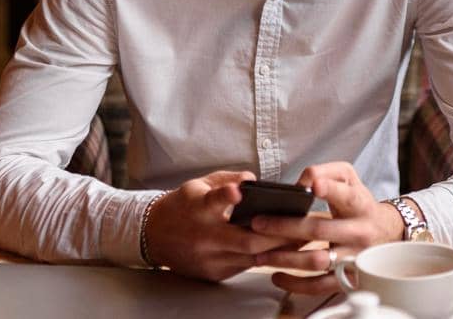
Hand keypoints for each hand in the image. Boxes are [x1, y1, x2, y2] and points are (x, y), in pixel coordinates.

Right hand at [141, 170, 292, 282]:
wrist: (152, 236)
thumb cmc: (182, 206)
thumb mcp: (198, 185)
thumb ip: (227, 180)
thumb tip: (253, 180)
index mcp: (198, 209)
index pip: (212, 202)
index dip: (226, 196)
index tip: (239, 192)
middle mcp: (203, 236)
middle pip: (243, 240)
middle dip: (275, 235)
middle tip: (300, 225)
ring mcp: (208, 259)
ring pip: (249, 258)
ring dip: (276, 249)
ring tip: (300, 239)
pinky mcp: (213, 273)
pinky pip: (244, 266)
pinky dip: (262, 257)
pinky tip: (280, 250)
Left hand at [250, 162, 406, 295]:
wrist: (384, 231)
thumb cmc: (358, 202)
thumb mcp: (349, 178)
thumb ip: (327, 172)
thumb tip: (302, 181)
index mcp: (360, 204)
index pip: (346, 196)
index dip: (331, 190)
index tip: (314, 185)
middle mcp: (359, 232)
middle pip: (321, 230)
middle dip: (286, 227)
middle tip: (258, 223)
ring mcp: (353, 257)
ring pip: (317, 261)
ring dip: (285, 258)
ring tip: (260, 254)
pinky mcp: (348, 278)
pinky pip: (320, 286)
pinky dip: (295, 284)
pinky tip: (276, 275)